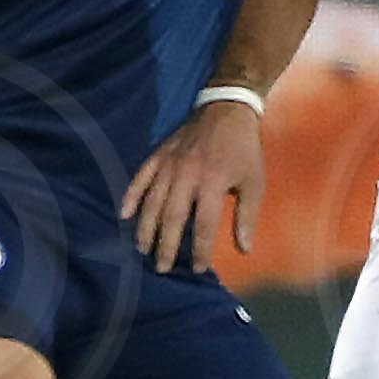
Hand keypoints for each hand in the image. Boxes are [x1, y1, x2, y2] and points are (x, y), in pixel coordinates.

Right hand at [125, 100, 266, 273]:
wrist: (227, 109)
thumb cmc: (243, 150)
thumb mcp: (254, 182)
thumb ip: (247, 216)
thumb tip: (245, 249)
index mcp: (213, 182)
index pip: (204, 225)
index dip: (202, 249)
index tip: (199, 268)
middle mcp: (187, 175)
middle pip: (172, 217)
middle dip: (166, 245)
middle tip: (162, 268)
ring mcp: (169, 164)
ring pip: (152, 201)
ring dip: (146, 228)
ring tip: (142, 249)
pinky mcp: (158, 155)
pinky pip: (140, 178)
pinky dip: (130, 196)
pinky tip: (124, 215)